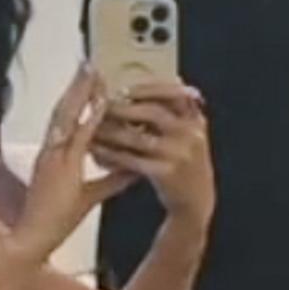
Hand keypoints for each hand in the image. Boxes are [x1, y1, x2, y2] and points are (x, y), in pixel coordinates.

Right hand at [20, 70, 130, 259]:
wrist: (33, 237)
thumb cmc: (57, 218)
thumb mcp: (91, 195)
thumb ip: (113, 180)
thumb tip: (134, 169)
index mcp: (55, 154)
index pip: (68, 119)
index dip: (80, 97)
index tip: (94, 79)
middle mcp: (51, 150)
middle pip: (65, 110)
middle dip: (79, 87)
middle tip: (92, 65)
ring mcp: (51, 155)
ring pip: (66, 118)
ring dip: (80, 94)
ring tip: (93, 73)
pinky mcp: (54, 166)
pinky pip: (72, 139)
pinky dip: (86, 121)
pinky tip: (98, 106)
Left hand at [93, 83, 212, 234]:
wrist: (196, 202)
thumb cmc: (185, 164)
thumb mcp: (189, 135)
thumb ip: (173, 114)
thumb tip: (143, 88)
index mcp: (196, 119)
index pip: (173, 93)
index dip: (147, 88)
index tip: (123, 87)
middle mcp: (191, 134)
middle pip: (153, 113)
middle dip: (123, 107)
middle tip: (101, 104)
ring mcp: (179, 154)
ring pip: (137, 137)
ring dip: (111, 131)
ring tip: (92, 128)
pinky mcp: (165, 173)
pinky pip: (131, 160)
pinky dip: (111, 154)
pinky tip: (97, 152)